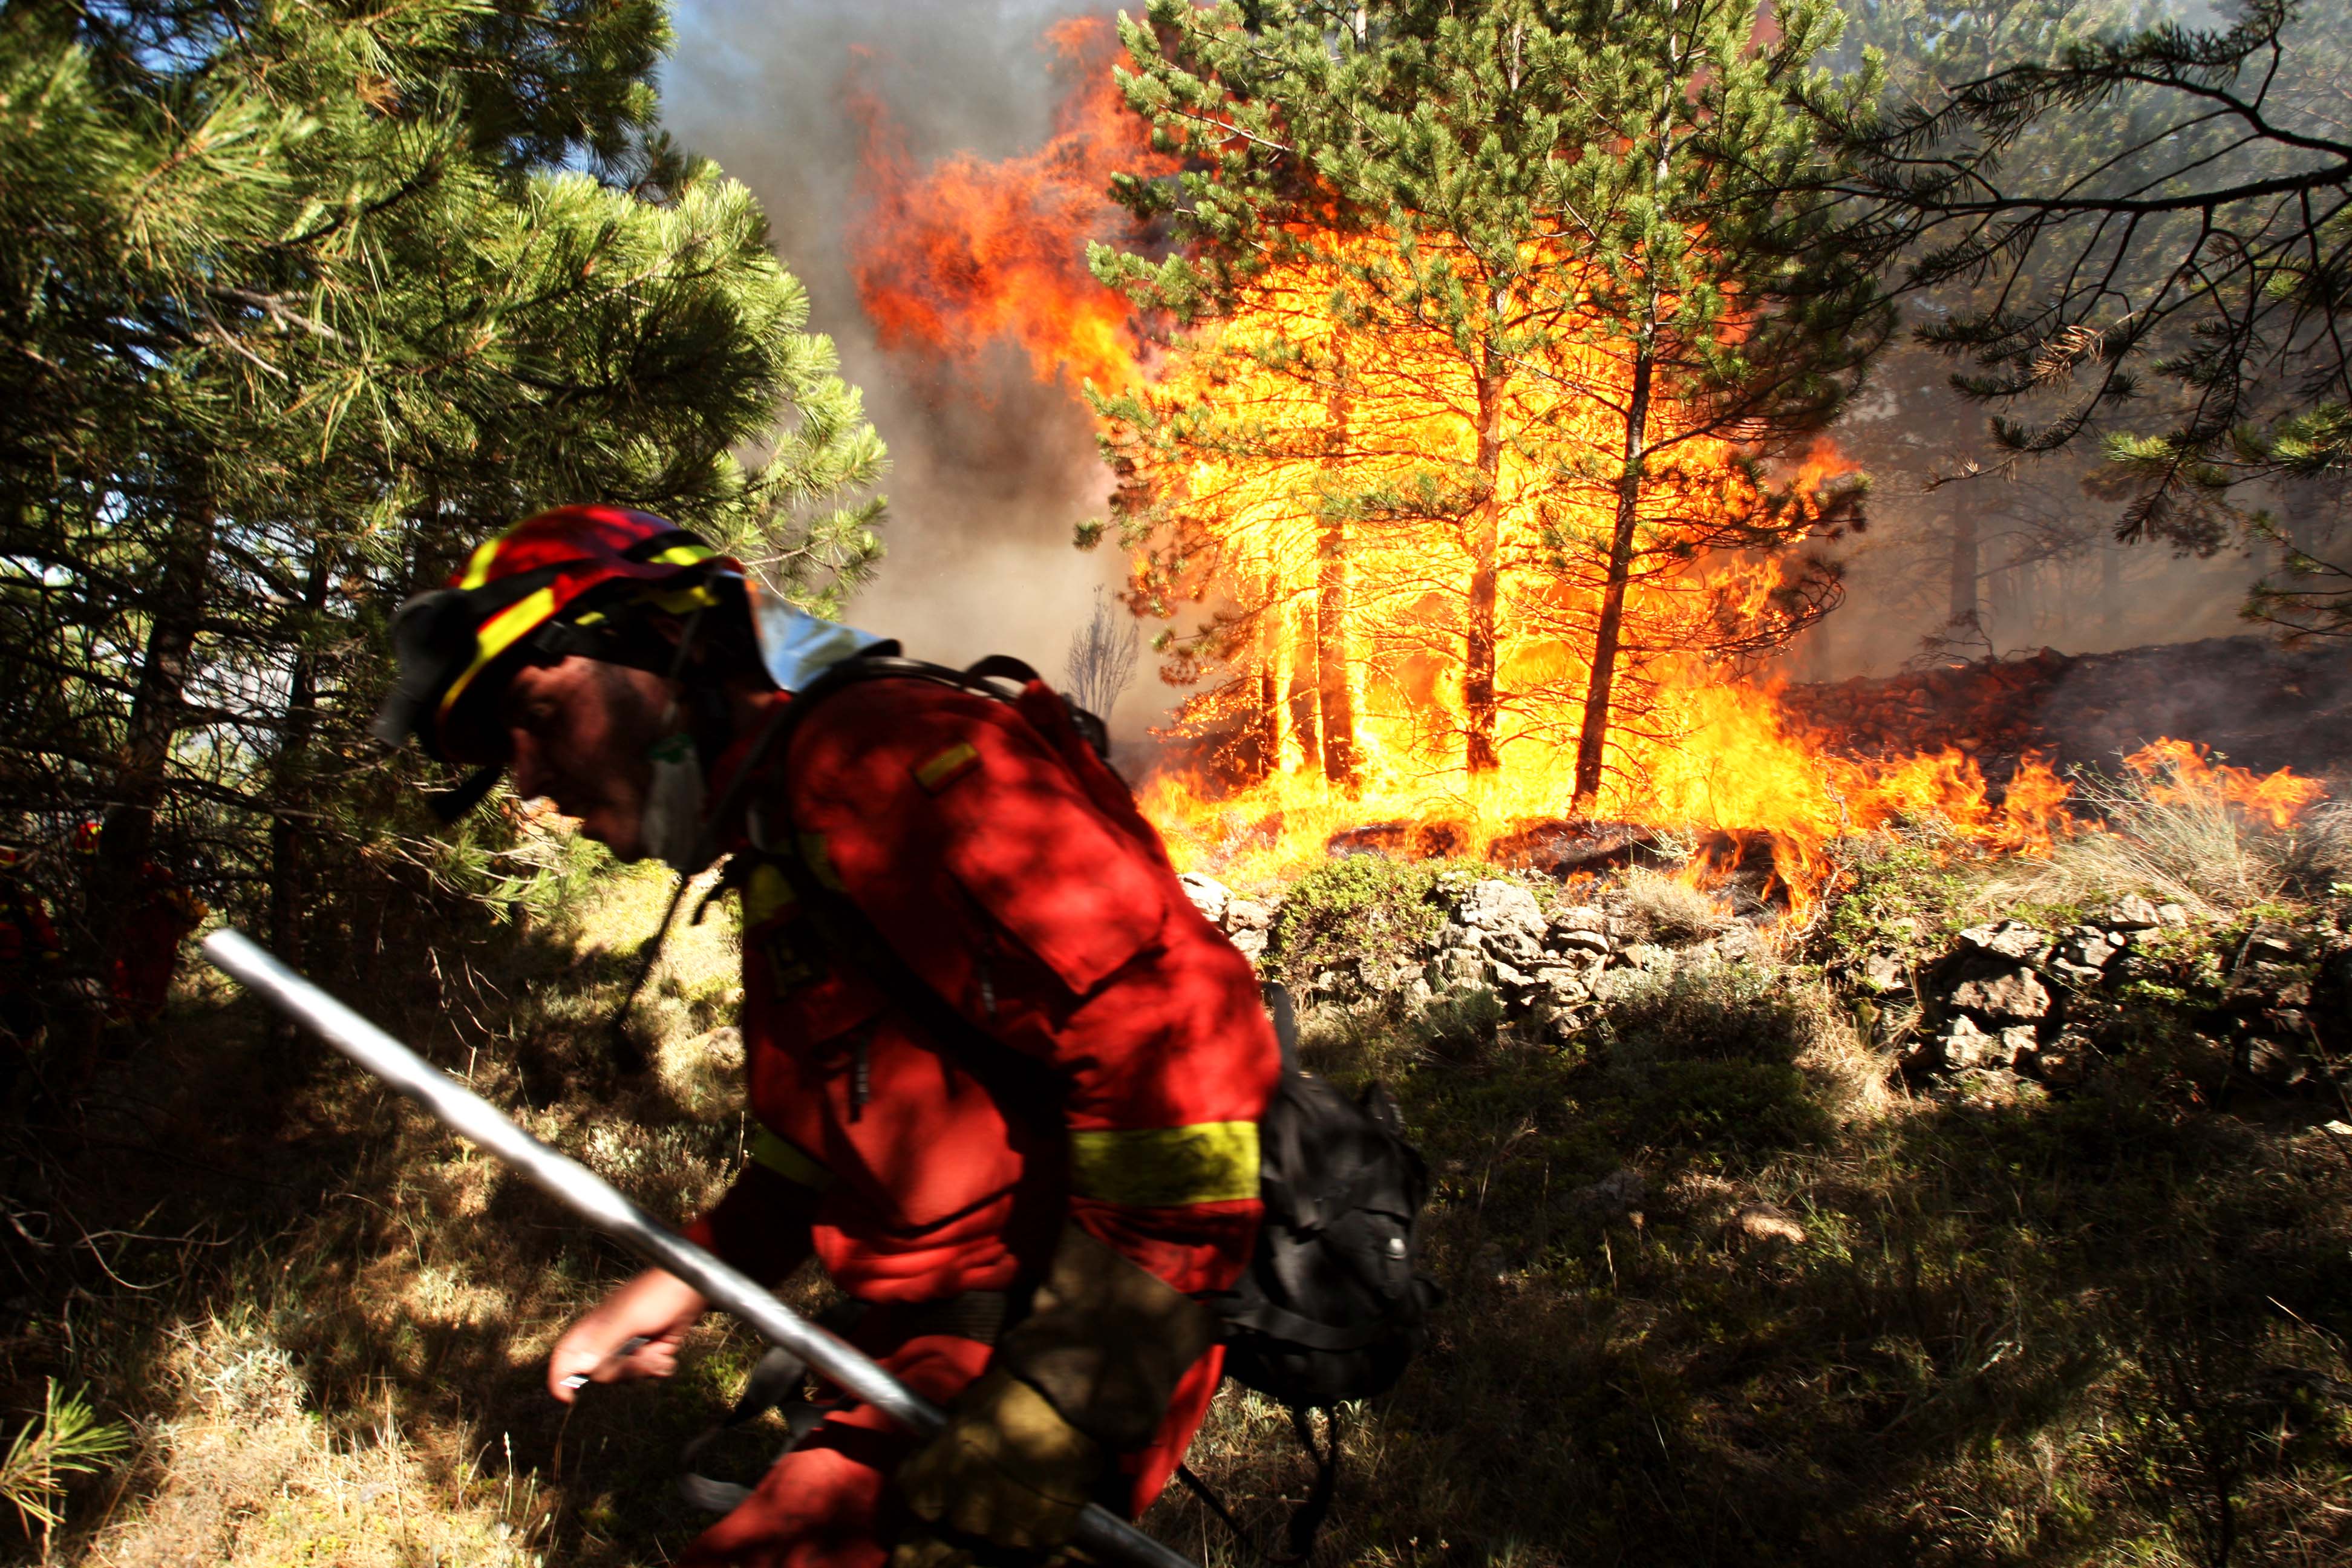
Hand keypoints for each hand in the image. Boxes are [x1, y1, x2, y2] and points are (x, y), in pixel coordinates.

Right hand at [545, 1267, 706, 1403]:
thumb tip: (582, 1367)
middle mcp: (608, 1338)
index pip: (566, 1355)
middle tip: (642, 1356)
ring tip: (661, 1350)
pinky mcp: (649, 1349)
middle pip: (600, 1373)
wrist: (693, 1287)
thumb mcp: (629, 1317)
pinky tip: (667, 1353)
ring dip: (645, 1368)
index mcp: (595, 1327)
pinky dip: (658, 1367)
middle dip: (623, 1370)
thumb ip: (604, 1341)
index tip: (566, 1398)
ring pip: (625, 1375)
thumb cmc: (659, 1293)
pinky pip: (646, 1372)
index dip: (560, 1376)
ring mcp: (629, 1345)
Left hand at [890, 1369, 1101, 1564]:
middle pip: (960, 1517)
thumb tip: (952, 1432)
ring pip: (1000, 1529)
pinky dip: (1041, 1516)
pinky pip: (1037, 1533)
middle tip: (992, 1468)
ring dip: (1007, 1509)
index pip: (917, 1498)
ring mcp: (1007, 1531)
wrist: (1068, 1403)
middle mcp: (965, 1516)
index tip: (942, 1462)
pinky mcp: (1045, 1535)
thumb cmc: (1012, 1395)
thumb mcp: (966, 1405)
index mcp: (935, 1483)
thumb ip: (952, 1431)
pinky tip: (1050, 1487)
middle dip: (972, 1496)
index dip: (930, 1479)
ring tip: (1027, 1478)